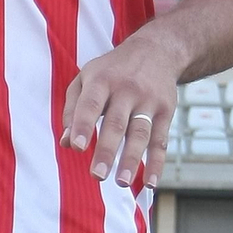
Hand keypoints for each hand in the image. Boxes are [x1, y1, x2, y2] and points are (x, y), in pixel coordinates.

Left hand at [61, 36, 180, 188]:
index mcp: (101, 80)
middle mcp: (126, 89)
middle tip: (97, 175)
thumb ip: (73, 108)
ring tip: (122, 183)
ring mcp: (149, 100)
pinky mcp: (166, 111)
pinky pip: (161, 140)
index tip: (78, 147)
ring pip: (140, 133)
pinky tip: (152, 182)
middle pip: (116, 123)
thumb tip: (66, 142)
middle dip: (107, 151)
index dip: (84, 125)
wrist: (157, 49)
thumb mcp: (86, 78)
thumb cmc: (112, 70)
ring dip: (132, 160)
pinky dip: (157, 163)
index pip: (91, 104)